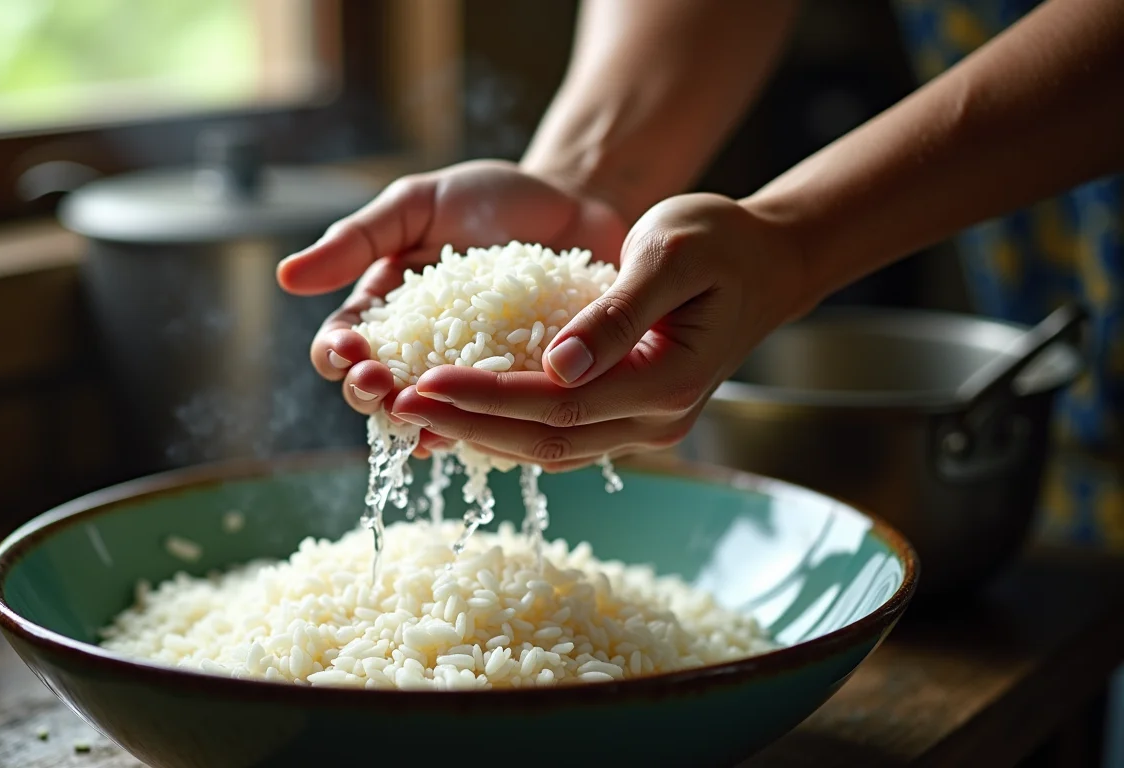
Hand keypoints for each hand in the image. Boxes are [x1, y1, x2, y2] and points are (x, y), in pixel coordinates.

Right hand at [276, 159, 627, 454]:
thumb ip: (357, 240)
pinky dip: (477, 431)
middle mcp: (417, 353)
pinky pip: (488, 423)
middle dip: (370, 394)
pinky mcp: (514, 391)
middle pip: (374, 393)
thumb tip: (285, 277)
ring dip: (418, 423)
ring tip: (422, 419)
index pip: (338, 347)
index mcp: (382, 311)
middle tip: (381, 385)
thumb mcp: (417, 204)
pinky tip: (477, 431)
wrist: (575, 205)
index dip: (335, 355)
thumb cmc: (489, 200)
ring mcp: (465, 377)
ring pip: (426, 417)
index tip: (347, 347)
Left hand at [389, 193, 809, 470]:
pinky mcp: (631, 418)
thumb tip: (558, 366)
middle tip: (398, 402)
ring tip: (417, 410)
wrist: (766, 262)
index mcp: (668, 383)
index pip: (560, 407)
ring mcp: (646, 428)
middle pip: (547, 441)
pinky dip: (509, 427)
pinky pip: (562, 436)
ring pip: (550, 450)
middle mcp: (657, 421)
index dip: (487, 399)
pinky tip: (462, 411)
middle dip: (468, 423)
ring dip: (481, 432)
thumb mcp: (668, 252)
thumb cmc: (720, 241)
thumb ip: (615, 312)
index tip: (424, 381)